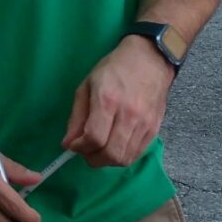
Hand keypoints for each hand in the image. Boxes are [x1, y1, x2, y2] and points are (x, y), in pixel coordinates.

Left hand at [63, 38, 174, 169]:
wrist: (150, 60)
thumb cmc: (114, 69)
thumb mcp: (87, 86)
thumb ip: (76, 117)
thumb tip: (67, 144)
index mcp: (108, 101)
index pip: (94, 138)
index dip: (80, 148)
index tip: (74, 145)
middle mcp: (129, 115)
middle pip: (110, 154)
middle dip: (93, 159)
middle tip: (86, 151)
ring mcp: (144, 124)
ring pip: (124, 158)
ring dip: (107, 161)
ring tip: (99, 150)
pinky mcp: (154, 129)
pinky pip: (136, 154)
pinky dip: (122, 157)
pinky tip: (114, 146)